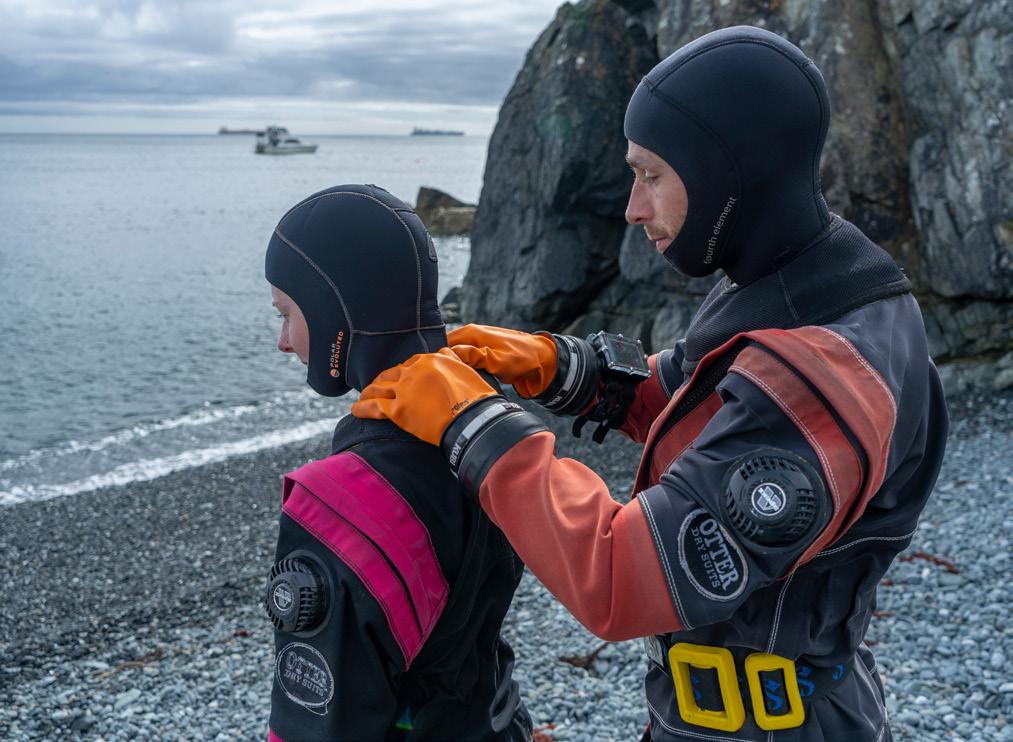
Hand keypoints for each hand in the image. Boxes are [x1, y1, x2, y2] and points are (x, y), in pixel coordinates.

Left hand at [352, 348, 500, 445]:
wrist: (472, 420)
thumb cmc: (475, 399)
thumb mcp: (465, 370)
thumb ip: (451, 359)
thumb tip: (444, 351)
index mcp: (429, 360)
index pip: (410, 363)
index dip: (403, 373)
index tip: (401, 380)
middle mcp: (413, 372)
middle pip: (391, 374)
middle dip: (382, 381)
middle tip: (377, 387)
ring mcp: (403, 390)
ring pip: (378, 388)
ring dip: (368, 392)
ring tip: (363, 396)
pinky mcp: (397, 410)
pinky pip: (373, 406)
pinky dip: (362, 408)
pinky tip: (355, 410)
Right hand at [448, 324, 557, 397]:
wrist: (541, 359)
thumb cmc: (520, 359)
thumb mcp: (496, 361)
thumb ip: (474, 356)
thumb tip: (451, 354)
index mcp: (471, 333)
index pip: (442, 343)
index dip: (438, 358)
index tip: (439, 373)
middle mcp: (471, 334)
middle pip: (448, 349)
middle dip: (446, 363)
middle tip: (446, 380)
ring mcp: (477, 342)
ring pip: (457, 355)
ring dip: (456, 366)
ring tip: (455, 380)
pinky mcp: (483, 351)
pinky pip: (467, 359)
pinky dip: (466, 368)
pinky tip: (466, 378)